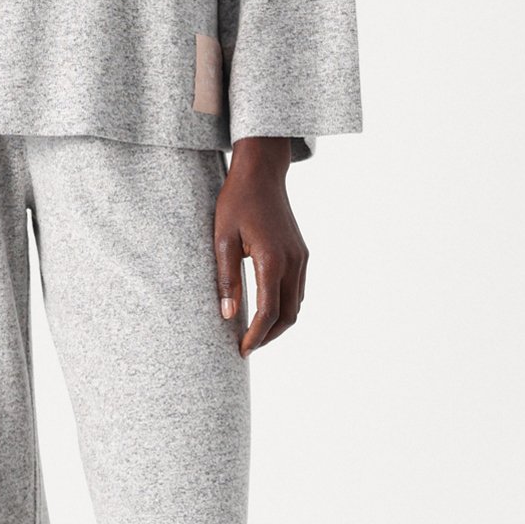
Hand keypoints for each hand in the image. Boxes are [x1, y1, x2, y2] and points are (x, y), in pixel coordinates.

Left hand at [214, 137, 306, 354]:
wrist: (262, 173)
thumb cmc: (236, 202)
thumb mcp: (222, 239)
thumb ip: (226, 279)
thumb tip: (228, 315)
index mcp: (272, 259)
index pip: (268, 312)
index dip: (256, 336)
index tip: (242, 350)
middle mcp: (293, 261)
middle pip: (288, 316)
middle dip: (269, 337)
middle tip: (247, 347)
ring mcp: (301, 257)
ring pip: (296, 305)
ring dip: (278, 324)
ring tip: (255, 333)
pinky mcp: (301, 253)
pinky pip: (298, 290)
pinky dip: (285, 306)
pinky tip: (266, 309)